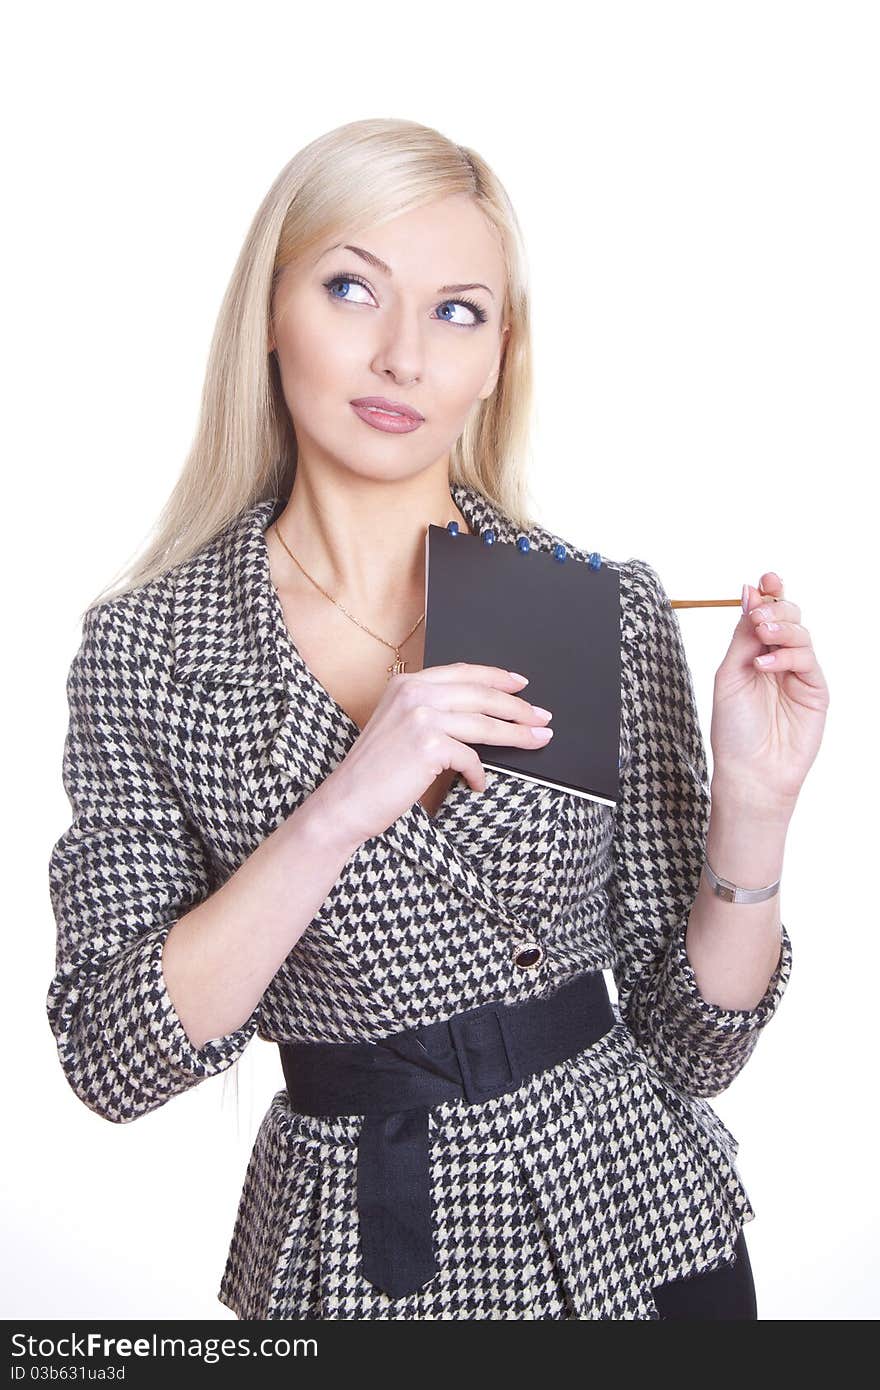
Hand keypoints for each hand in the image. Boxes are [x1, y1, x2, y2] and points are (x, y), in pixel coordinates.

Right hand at [318, 664, 552, 847]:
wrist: (346, 801)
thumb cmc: (374, 772)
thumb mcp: (398, 726)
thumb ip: (430, 711)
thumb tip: (480, 714)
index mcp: (406, 683)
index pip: (463, 673)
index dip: (497, 677)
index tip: (522, 685)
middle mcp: (414, 693)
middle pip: (482, 695)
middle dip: (518, 707)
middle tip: (543, 717)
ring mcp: (421, 717)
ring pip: (485, 723)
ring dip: (517, 734)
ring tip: (538, 741)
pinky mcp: (429, 745)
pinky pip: (470, 757)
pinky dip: (478, 774)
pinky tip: (478, 784)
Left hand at [710, 571, 828, 816]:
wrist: (750, 771)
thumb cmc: (734, 729)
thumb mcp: (730, 674)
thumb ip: (742, 637)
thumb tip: (750, 593)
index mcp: (754, 652)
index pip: (766, 614)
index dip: (769, 592)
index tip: (764, 578)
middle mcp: (778, 659)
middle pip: (788, 616)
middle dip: (776, 607)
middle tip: (759, 615)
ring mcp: (799, 674)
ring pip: (801, 633)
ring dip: (781, 628)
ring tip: (762, 635)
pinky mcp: (816, 690)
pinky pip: (807, 660)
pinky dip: (786, 656)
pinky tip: (765, 665)